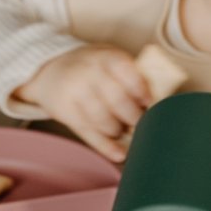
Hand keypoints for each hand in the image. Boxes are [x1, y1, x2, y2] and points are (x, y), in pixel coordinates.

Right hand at [14, 45, 150, 161]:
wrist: (48, 69)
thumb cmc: (91, 67)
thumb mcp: (108, 58)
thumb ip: (131, 74)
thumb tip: (161, 100)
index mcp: (104, 56)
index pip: (126, 71)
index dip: (141, 89)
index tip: (151, 103)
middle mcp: (87, 72)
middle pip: (116, 99)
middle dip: (134, 116)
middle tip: (142, 123)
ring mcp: (73, 92)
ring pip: (102, 119)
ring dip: (118, 130)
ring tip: (124, 130)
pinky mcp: (64, 111)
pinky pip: (87, 132)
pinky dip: (105, 146)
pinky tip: (119, 154)